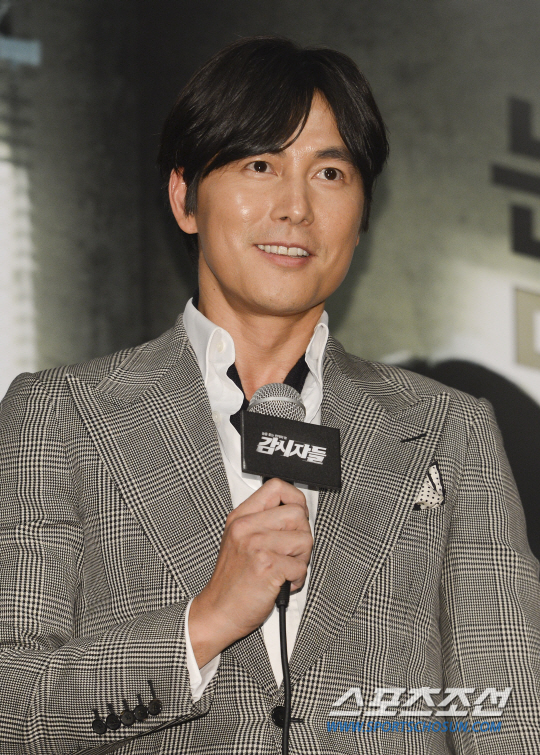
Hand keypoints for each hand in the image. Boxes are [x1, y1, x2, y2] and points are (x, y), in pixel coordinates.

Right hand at [188, 478, 311, 667]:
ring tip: (284, 568)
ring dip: (302, 559)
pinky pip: (300, 567)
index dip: (295, 499)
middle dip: (302, 536)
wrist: (218, 612)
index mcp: (240, 517)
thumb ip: (263, 522)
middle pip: (297, 513)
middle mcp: (245, 527)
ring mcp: (255, 545)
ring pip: (304, 539)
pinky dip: (297, 580)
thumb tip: (298, 511)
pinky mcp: (266, 566)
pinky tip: (280, 583)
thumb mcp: (239, 541)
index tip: (297, 515)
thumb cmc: (233, 581)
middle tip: (289, 553)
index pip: (276, 487)